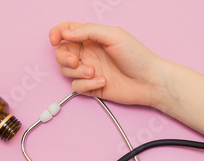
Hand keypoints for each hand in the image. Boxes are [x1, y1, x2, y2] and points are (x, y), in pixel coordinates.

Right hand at [49, 22, 166, 106]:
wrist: (149, 81)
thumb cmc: (136, 56)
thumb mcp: (114, 35)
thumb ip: (88, 31)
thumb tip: (66, 32)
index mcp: (92, 38)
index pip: (67, 31)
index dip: (56, 33)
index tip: (54, 40)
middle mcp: (88, 53)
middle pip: (62, 54)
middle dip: (64, 58)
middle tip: (75, 61)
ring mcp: (89, 71)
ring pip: (67, 71)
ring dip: (78, 72)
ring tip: (95, 72)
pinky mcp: (92, 87)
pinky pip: (77, 87)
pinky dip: (87, 84)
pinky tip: (103, 82)